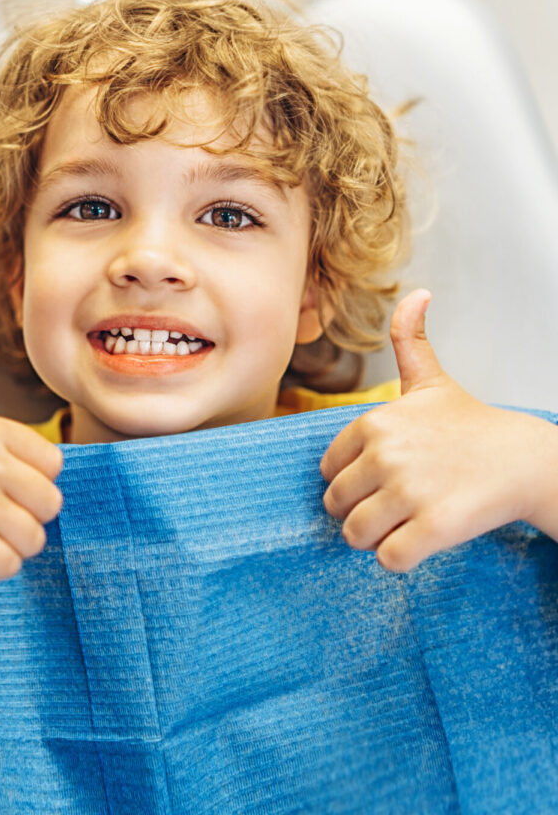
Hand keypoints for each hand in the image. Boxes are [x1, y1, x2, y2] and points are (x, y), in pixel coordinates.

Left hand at [320, 289, 557, 570]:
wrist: (523, 460)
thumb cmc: (470, 425)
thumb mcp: (432, 380)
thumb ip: (409, 340)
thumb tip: (417, 292)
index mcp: (374, 423)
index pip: (328, 470)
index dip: (351, 481)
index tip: (382, 479)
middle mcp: (385, 455)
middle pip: (337, 505)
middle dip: (360, 512)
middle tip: (394, 507)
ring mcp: (408, 491)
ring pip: (355, 535)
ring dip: (376, 539)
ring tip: (404, 524)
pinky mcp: (433, 527)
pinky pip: (388, 559)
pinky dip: (399, 560)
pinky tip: (420, 541)